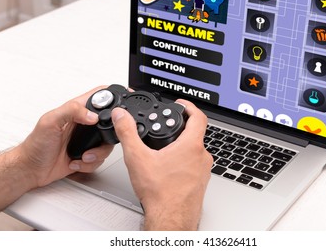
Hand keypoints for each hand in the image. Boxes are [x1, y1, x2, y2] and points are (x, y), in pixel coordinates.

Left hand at [17, 86, 113, 187]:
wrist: (31, 169)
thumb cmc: (35, 145)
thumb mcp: (50, 121)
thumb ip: (71, 111)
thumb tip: (92, 115)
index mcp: (76, 111)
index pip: (99, 96)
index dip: (111, 96)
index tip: (114, 110)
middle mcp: (83, 124)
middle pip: (110, 123)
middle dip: (108, 135)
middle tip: (97, 141)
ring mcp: (87, 140)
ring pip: (107, 145)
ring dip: (97, 153)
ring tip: (83, 156)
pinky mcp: (87, 155)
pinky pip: (100, 160)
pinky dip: (89, 163)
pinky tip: (76, 161)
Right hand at [112, 99, 212, 229]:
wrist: (171, 220)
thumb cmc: (161, 194)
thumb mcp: (138, 158)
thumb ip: (128, 133)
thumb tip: (122, 116)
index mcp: (191, 146)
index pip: (198, 116)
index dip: (188, 106)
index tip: (180, 104)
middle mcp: (202, 156)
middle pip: (196, 133)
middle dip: (180, 127)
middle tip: (166, 125)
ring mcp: (203, 170)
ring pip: (195, 149)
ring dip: (182, 144)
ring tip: (164, 147)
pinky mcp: (200, 182)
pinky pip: (194, 164)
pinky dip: (184, 160)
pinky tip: (169, 167)